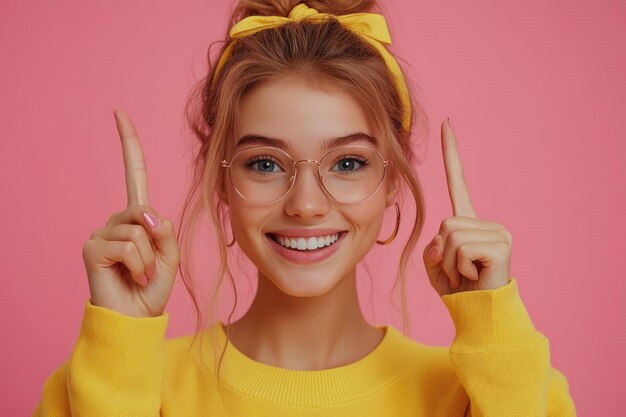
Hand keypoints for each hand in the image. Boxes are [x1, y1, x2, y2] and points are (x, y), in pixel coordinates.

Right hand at [81, 110, 179, 316]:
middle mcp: (116, 220)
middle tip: (150, 267)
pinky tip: (131, 278)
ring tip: (140, 276)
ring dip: (149, 259)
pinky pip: (129, 245)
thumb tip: (147, 214)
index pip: (133, 174)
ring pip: (139, 230)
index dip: (129, 144)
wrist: (136, 317)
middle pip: (147, 210)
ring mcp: (101, 232)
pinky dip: (139, 265)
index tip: (119, 112)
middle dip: (158, 241)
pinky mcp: (91, 246)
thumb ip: (163, 229)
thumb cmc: (152, 287)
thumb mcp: (169, 254)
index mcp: (137, 218)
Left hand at [422, 119, 511, 295]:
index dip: (451, 154)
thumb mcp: (436, 265)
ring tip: (466, 276)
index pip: (458, 182)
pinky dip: (459, 268)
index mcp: (469, 222)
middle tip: (459, 272)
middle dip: (443, 254)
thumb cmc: (459, 290)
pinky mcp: (500, 244)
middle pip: (444, 223)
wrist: (480, 314)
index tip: (447, 124)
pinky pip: (460, 249)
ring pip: (450, 236)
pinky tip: (475, 276)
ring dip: (450, 264)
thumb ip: (433, 246)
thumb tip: (445, 239)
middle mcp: (486, 222)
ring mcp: (496, 231)